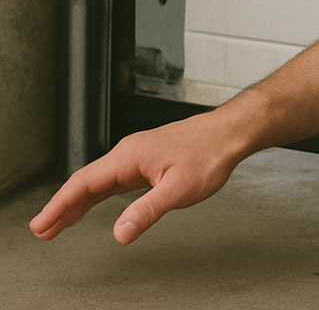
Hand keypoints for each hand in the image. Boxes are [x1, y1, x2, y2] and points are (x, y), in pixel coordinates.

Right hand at [30, 112, 242, 244]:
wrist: (230, 133)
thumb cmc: (209, 153)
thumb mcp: (178, 188)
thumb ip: (147, 211)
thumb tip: (120, 233)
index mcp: (130, 156)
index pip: (84, 183)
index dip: (59, 205)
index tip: (41, 225)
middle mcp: (130, 153)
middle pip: (86, 182)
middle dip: (62, 207)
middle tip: (42, 231)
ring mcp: (139, 157)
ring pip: (100, 182)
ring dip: (78, 203)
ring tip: (57, 225)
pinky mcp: (149, 162)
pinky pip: (115, 182)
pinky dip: (98, 196)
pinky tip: (92, 206)